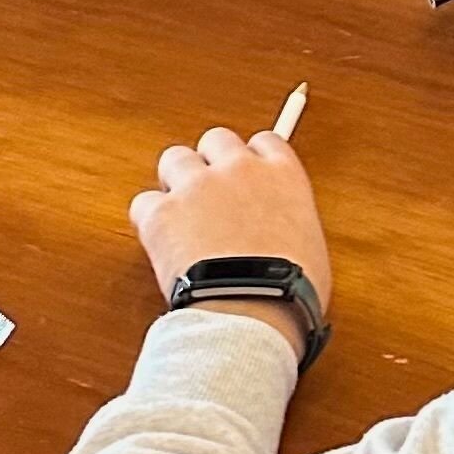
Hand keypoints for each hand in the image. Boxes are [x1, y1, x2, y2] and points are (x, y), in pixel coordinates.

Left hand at [130, 122, 332, 351]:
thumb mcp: (309, 246)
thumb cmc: (289, 292)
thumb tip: (277, 232)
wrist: (252, 313)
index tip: (245, 176)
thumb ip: (288, 221)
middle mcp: (239, 169)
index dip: (251, 159)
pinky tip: (160, 243)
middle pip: (216, 139)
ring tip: (180, 217)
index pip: (265, 142)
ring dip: (176, 182)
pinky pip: (144, 202)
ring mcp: (197, 187)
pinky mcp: (162, 212)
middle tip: (209, 196)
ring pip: (174, 159)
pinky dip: (149, 220)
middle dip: (210, 163)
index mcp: (282, 175)